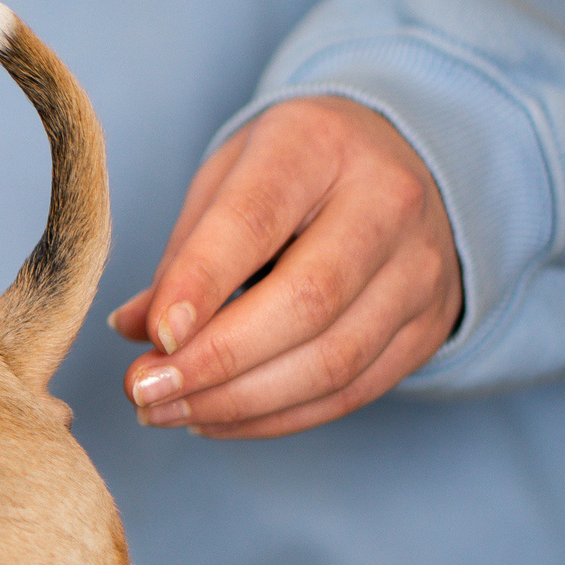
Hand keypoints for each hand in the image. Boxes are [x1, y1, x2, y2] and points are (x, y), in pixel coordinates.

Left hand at [110, 95, 460, 438]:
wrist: (395, 165)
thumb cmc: (291, 171)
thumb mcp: (228, 178)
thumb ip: (184, 253)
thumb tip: (135, 329)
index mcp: (319, 145)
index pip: (256, 220)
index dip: (202, 283)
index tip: (155, 336)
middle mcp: (386, 203)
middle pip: (306, 301)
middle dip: (216, 360)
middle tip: (144, 390)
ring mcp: (420, 269)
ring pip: (333, 360)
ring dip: (238, 402)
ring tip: (168, 411)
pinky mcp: (429, 325)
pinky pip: (352, 392)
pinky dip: (275, 417)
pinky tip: (215, 419)